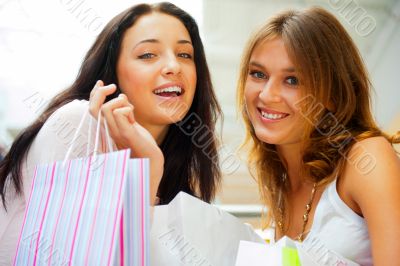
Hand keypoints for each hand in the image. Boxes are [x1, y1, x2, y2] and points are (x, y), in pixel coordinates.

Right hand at [89, 80, 163, 203]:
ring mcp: (116, 135)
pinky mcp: (127, 136)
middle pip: (95, 108)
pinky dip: (127, 109)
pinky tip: (134, 118)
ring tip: (131, 111)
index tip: (102, 83)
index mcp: (108, 129)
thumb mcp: (132, 124)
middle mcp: (108, 132)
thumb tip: (121, 96)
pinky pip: (119, 115)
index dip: (94, 95)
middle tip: (113, 87)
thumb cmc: (142, 144)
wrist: (151, 163)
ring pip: (107, 109)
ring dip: (120, 102)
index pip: (93, 110)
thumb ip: (125, 112)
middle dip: (101, 92)